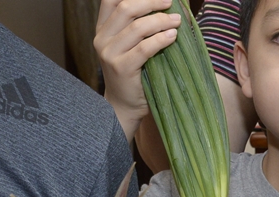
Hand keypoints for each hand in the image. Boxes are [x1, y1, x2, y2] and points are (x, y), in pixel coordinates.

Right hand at [95, 0, 180, 139]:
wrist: (125, 105)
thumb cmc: (133, 73)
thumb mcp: (129, 45)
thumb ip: (136, 25)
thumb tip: (164, 5)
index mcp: (103, 28)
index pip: (112, 0)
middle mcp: (102, 38)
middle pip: (127, 8)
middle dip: (152, 2)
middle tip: (170, 4)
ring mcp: (109, 53)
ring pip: (137, 27)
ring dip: (161, 21)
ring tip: (176, 22)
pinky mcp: (121, 68)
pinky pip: (144, 48)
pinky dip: (161, 40)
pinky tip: (172, 37)